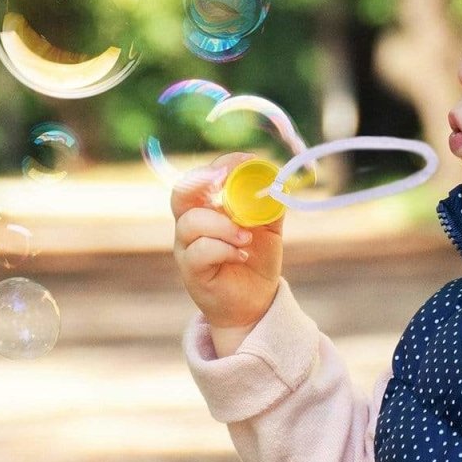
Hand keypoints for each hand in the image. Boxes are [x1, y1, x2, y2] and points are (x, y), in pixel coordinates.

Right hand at [171, 152, 284, 330]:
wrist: (255, 301)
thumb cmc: (256, 259)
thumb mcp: (269, 228)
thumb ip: (270, 204)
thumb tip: (279, 180)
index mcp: (208, 207)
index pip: (204, 176)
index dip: (222, 163)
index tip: (248, 160)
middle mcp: (191, 223)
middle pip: (181, 193)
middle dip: (203, 180)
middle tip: (226, 179)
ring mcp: (187, 247)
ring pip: (191, 223)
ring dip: (223, 225)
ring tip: (247, 237)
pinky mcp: (191, 271)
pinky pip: (199, 252)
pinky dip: (223, 249)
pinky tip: (241, 255)